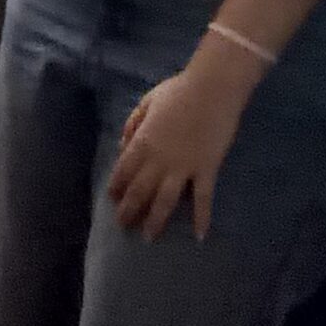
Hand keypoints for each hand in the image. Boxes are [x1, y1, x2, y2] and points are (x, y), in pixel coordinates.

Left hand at [105, 58, 260, 240]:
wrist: (213, 89)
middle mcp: (159, 159)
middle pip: (140, 190)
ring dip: (156, 220)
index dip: (116, 187)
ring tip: (148, 237)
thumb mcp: (147, 102)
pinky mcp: (207, 169)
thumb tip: (123, 146)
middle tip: (122, 226)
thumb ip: (133, 125)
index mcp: (142, 141)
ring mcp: (184, 167)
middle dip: (129, 210)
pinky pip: (203, 198)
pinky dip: (202, 218)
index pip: (123, 170)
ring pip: (165, 200)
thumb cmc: (179, 91)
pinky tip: (200, 236)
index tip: (112, 199)